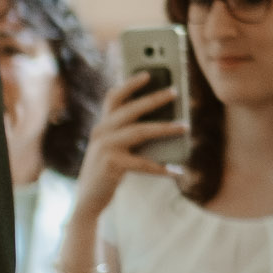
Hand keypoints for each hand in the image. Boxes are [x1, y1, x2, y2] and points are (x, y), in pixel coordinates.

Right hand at [71, 69, 179, 220]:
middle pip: (131, 109)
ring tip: (184, 126)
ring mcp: (105, 148)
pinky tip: (176, 171)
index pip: (114, 97)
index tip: (148, 74)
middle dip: (154, 99)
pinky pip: (143, 163)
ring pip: (140, 131)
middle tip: (174, 91)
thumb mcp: (114, 149)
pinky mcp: (112, 165)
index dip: (130, 84)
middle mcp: (101, 132)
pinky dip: (161, 168)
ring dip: (165, 128)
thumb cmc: (107, 172)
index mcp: (102, 126)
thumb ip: (130, 135)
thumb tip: (165, 124)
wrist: (88, 199)